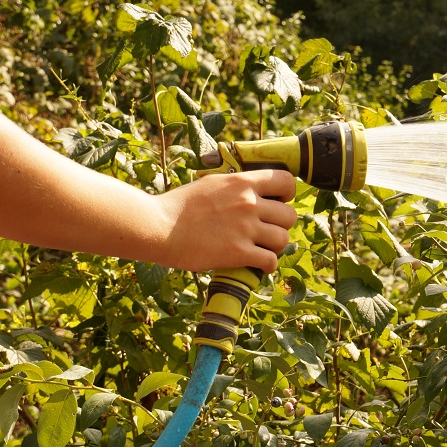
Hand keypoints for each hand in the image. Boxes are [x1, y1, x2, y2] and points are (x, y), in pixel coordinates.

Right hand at [152, 169, 298, 272]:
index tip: (278, 202)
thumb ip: (235, 186)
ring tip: (261, 248)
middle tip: (266, 231)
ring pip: (283, 239)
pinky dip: (267, 265)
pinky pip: (270, 261)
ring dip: (275, 246)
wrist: (157, 227)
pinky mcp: (238, 252)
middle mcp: (248, 203)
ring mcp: (245, 228)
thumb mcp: (211, 183)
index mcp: (242, 182)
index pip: (286, 181)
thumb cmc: (178, 206)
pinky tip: (257, 264)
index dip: (287, 194)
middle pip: (289, 215)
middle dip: (281, 225)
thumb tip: (252, 191)